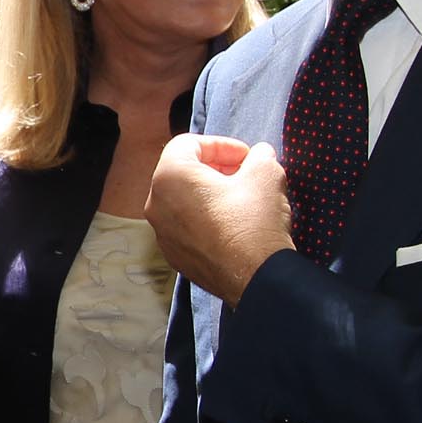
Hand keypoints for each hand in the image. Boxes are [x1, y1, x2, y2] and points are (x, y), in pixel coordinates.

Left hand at [144, 134, 293, 305]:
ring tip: (242, 198)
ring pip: (183, 202)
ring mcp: (162, 234)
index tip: (246, 156)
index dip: (221, 144)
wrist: (256, 278)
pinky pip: (187, 228)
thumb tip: (259, 155)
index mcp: (169, 177)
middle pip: (182, 172)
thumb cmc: (254, 221)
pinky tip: (233, 226)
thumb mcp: (265, 174)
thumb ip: (259, 156)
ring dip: (210, 194)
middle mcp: (156, 205)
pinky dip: (205, 219)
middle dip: (214, 168)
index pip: (188, 144)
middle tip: (244, 173)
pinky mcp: (175, 257)